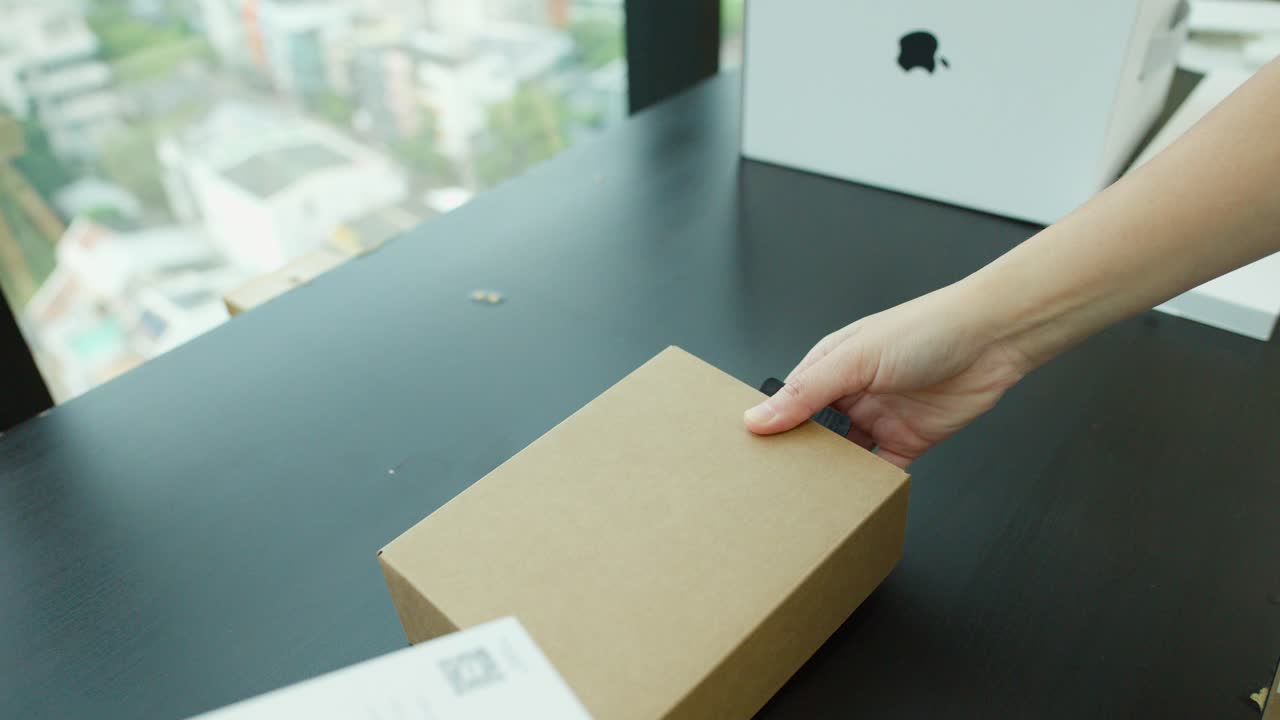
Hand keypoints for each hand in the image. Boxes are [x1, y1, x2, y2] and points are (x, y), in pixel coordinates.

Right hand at [743, 286, 1031, 468]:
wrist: (992, 340)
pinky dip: (870, 486)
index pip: (790, 402)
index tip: (754, 455)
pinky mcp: (908, 441)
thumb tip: (759, 417)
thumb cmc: (926, 329)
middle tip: (779, 484)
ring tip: (812, 498)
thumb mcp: (854, 359)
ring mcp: (879, 418)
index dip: (772, 427)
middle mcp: (851, 393)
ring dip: (833, 475)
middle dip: (801, 457)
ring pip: (844, 457)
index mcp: (831, 366)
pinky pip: (881, 471)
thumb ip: (807, 392)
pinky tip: (857, 496)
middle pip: (814, 434)